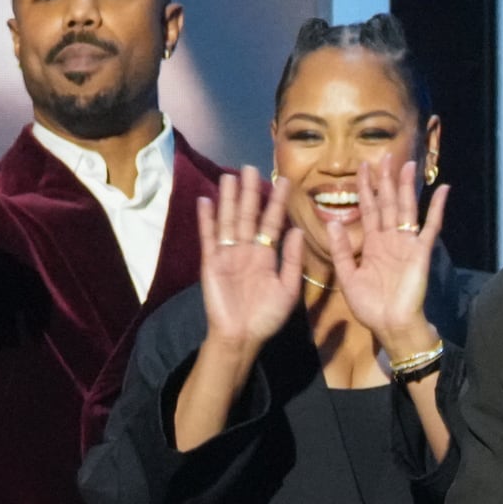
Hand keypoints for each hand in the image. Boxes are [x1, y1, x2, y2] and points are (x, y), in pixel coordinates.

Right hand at [193, 167, 306, 348]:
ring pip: (229, 220)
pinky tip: (206, 201)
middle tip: (252, 167)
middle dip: (250, 192)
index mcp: (266, 255)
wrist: (241, 336)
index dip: (278, 202)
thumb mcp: (288, 288)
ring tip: (229, 176)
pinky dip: (207, 220)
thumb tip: (296, 230)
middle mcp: (247, 249)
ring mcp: (227, 254)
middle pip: (248, 214)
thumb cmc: (267, 316)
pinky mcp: (211, 262)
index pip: (273, 222)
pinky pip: (209, 237)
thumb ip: (292, 260)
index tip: (285, 181)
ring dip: (228, 199)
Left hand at [328, 150, 444, 356]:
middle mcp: (390, 239)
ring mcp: (406, 243)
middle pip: (387, 203)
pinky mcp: (421, 251)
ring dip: (406, 187)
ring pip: (406, 208)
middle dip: (385, 180)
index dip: (365, 188)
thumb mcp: (347, 276)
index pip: (368, 209)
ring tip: (407, 164)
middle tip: (384, 156)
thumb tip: (332, 222)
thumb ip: (341, 249)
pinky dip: (437, 208)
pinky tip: (443, 189)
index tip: (361, 167)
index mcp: (372, 244)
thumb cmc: (369, 306)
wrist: (391, 325)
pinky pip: (430, 226)